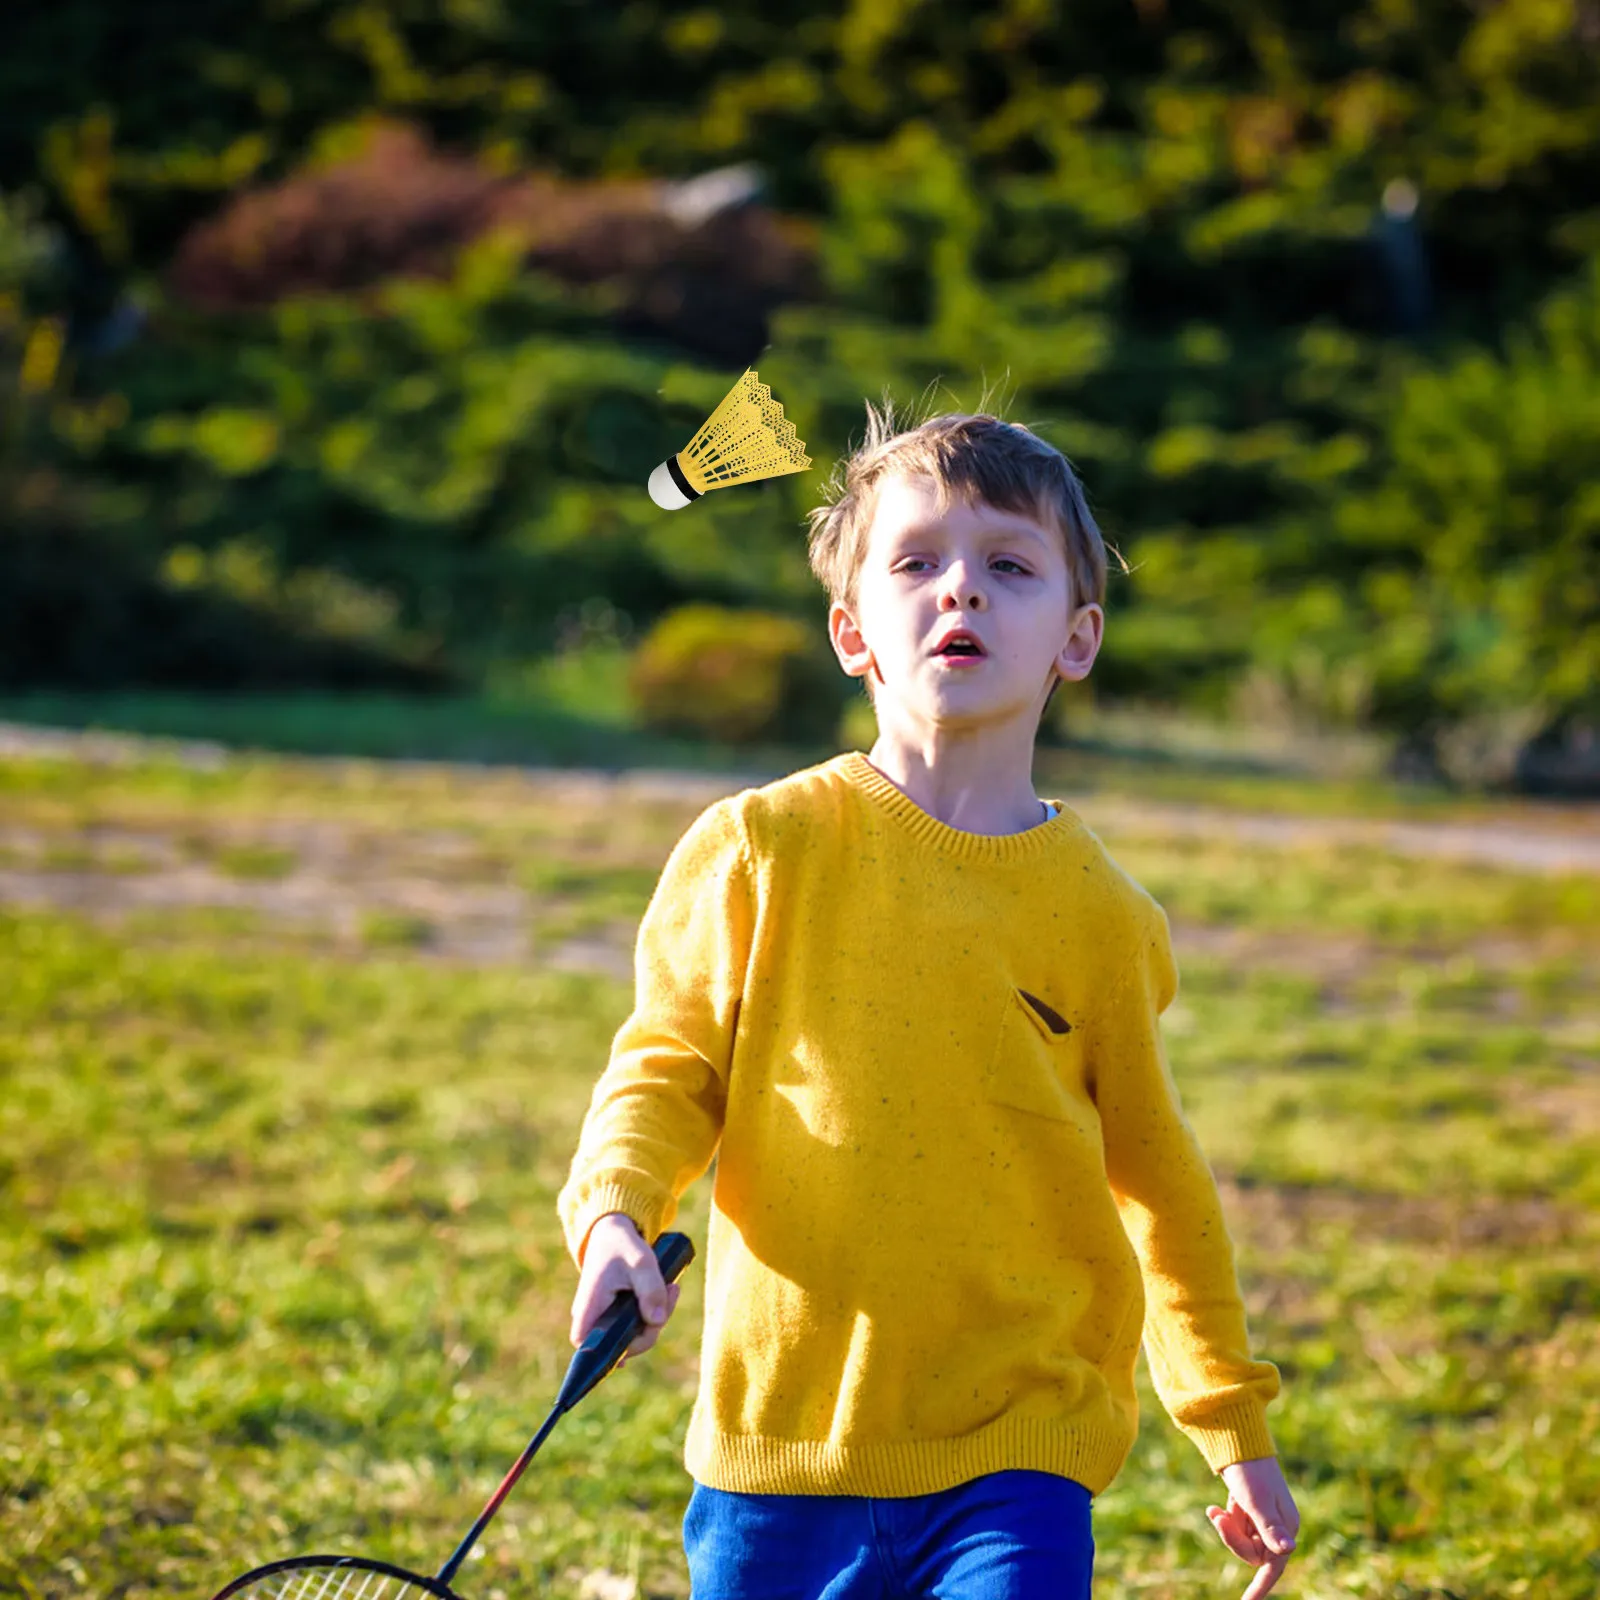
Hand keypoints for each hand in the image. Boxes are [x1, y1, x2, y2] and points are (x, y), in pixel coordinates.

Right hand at [569, 1212, 681, 1366]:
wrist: (613, 1232)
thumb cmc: (621, 1245)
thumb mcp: (640, 1261)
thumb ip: (650, 1289)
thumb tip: (657, 1321)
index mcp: (589, 1308)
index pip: (589, 1346)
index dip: (614, 1351)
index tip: (645, 1330)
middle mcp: (592, 1319)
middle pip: (622, 1345)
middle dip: (651, 1327)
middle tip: (670, 1293)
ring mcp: (604, 1318)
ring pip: (633, 1335)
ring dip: (657, 1317)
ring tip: (670, 1287)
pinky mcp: (616, 1315)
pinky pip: (637, 1324)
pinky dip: (653, 1312)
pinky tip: (666, 1291)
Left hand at [1207, 1456, 1298, 1599]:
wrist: (1237, 1442)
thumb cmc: (1249, 1471)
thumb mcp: (1256, 1501)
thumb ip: (1269, 1528)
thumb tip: (1288, 1550)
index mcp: (1286, 1527)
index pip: (1274, 1566)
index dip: (1261, 1587)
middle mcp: (1277, 1526)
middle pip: (1252, 1553)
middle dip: (1231, 1539)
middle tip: (1217, 1517)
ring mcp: (1263, 1519)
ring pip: (1241, 1541)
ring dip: (1226, 1528)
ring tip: (1214, 1510)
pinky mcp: (1249, 1511)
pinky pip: (1235, 1527)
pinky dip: (1224, 1520)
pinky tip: (1214, 1508)